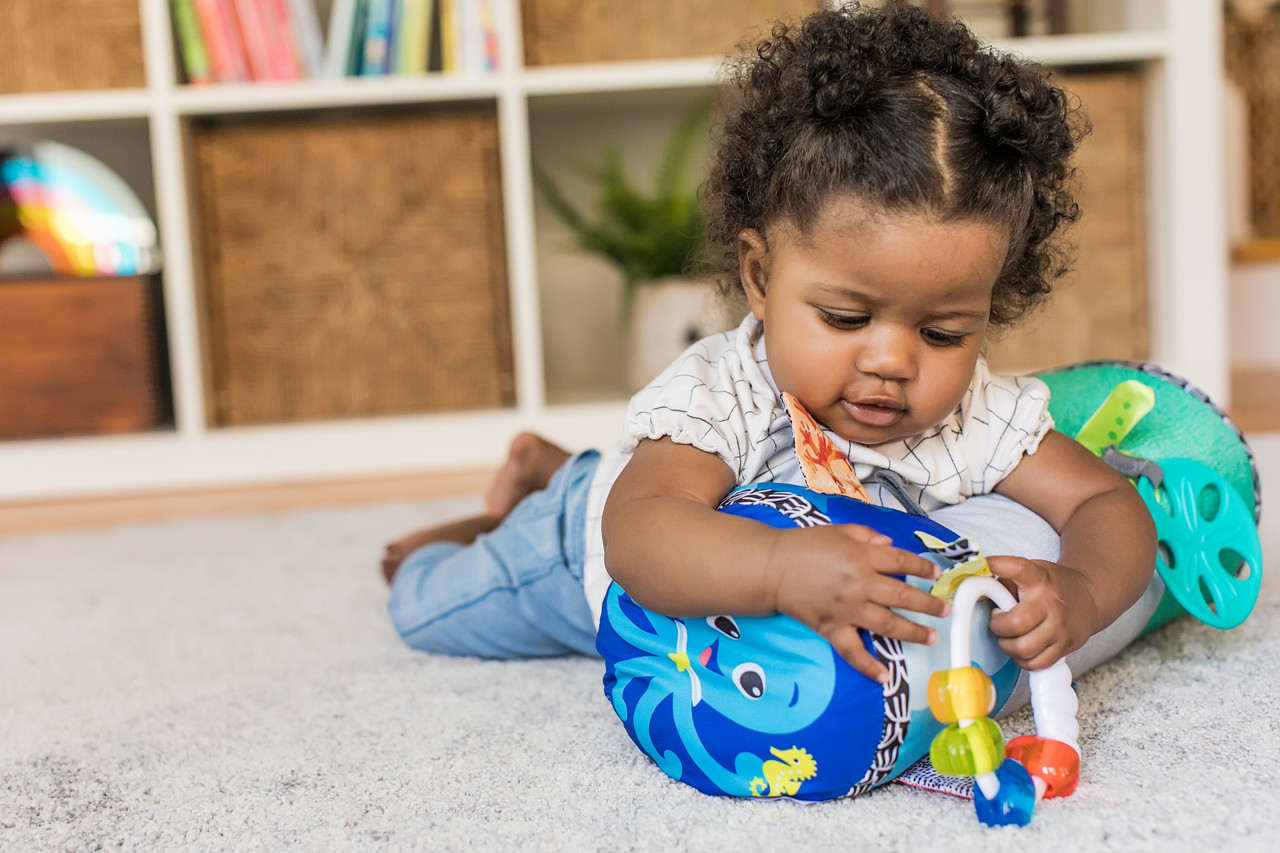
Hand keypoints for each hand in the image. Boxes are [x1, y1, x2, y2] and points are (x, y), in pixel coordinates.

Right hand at [769, 524, 950, 682]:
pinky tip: (884, 677)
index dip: (923, 568)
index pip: (902, 563)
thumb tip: (890, 546)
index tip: (937, 574)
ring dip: (913, 632)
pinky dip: (868, 666)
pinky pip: (853, 651)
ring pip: (887, 625)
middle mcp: (859, 584)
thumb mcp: (839, 530)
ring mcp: (847, 609)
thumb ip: (868, 537)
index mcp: (862, 556)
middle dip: (928, 605)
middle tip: (945, 610)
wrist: (771, 568)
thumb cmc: (804, 545)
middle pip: (902, 597)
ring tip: (931, 638)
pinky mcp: (831, 628)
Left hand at [986, 556, 1099, 670]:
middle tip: (999, 621)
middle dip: (998, 626)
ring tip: (1010, 636)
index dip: (998, 565)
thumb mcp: (1034, 571)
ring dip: (1008, 646)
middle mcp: (1051, 604)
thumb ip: (1008, 579)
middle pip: (1014, 625)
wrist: (1091, 596)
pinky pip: (1035, 664)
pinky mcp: (1066, 647)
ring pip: (1023, 649)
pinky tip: (1023, 647)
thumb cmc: (1054, 584)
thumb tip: (977, 588)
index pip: (1018, 568)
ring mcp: (1061, 628)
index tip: (984, 563)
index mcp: (1039, 579)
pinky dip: (1023, 660)